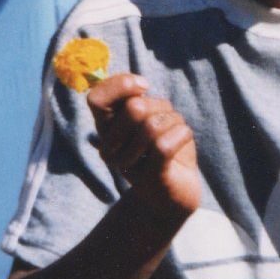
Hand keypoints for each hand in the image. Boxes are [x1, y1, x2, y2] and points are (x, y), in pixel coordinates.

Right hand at [88, 75, 200, 223]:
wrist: (175, 193)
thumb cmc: (161, 147)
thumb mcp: (149, 116)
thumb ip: (137, 98)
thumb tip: (140, 84)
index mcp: (105, 128)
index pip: (96, 99)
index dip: (121, 85)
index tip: (144, 87)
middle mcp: (109, 148)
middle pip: (134, 108)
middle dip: (160, 108)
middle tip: (165, 123)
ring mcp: (127, 166)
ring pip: (153, 125)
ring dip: (175, 123)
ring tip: (174, 136)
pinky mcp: (149, 179)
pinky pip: (165, 145)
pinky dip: (182, 135)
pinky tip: (183, 141)